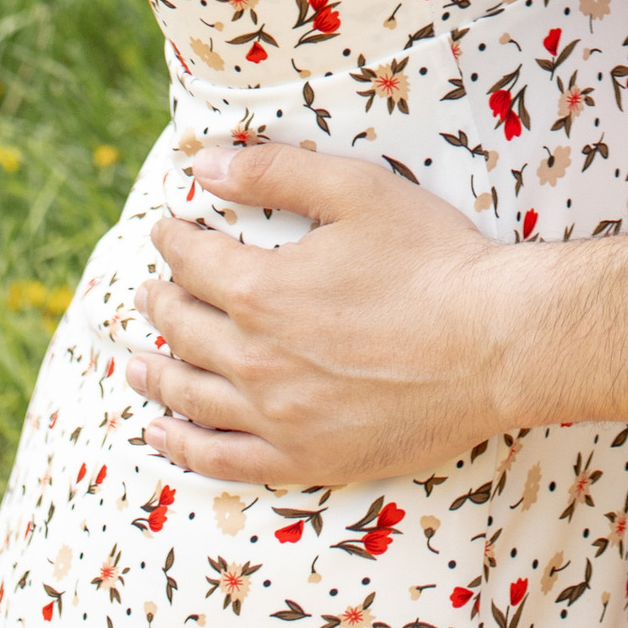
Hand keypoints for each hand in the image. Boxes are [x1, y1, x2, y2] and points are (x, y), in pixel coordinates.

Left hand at [128, 143, 524, 484]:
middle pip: (184, 329)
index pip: (194, 262)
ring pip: (191, 397)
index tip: (168, 230)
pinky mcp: (306, 458)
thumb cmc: (433, 260)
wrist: (495, 344)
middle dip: (160, 302)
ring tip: (132, 362)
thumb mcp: (357, 191)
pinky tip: (162, 434)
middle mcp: (256, 360)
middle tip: (149, 291)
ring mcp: (278, 417)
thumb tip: (206, 167)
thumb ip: (276, 173)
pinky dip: (183, 447)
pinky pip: (223, 460)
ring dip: (155, 373)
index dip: (174, 240)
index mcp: (263, 290)